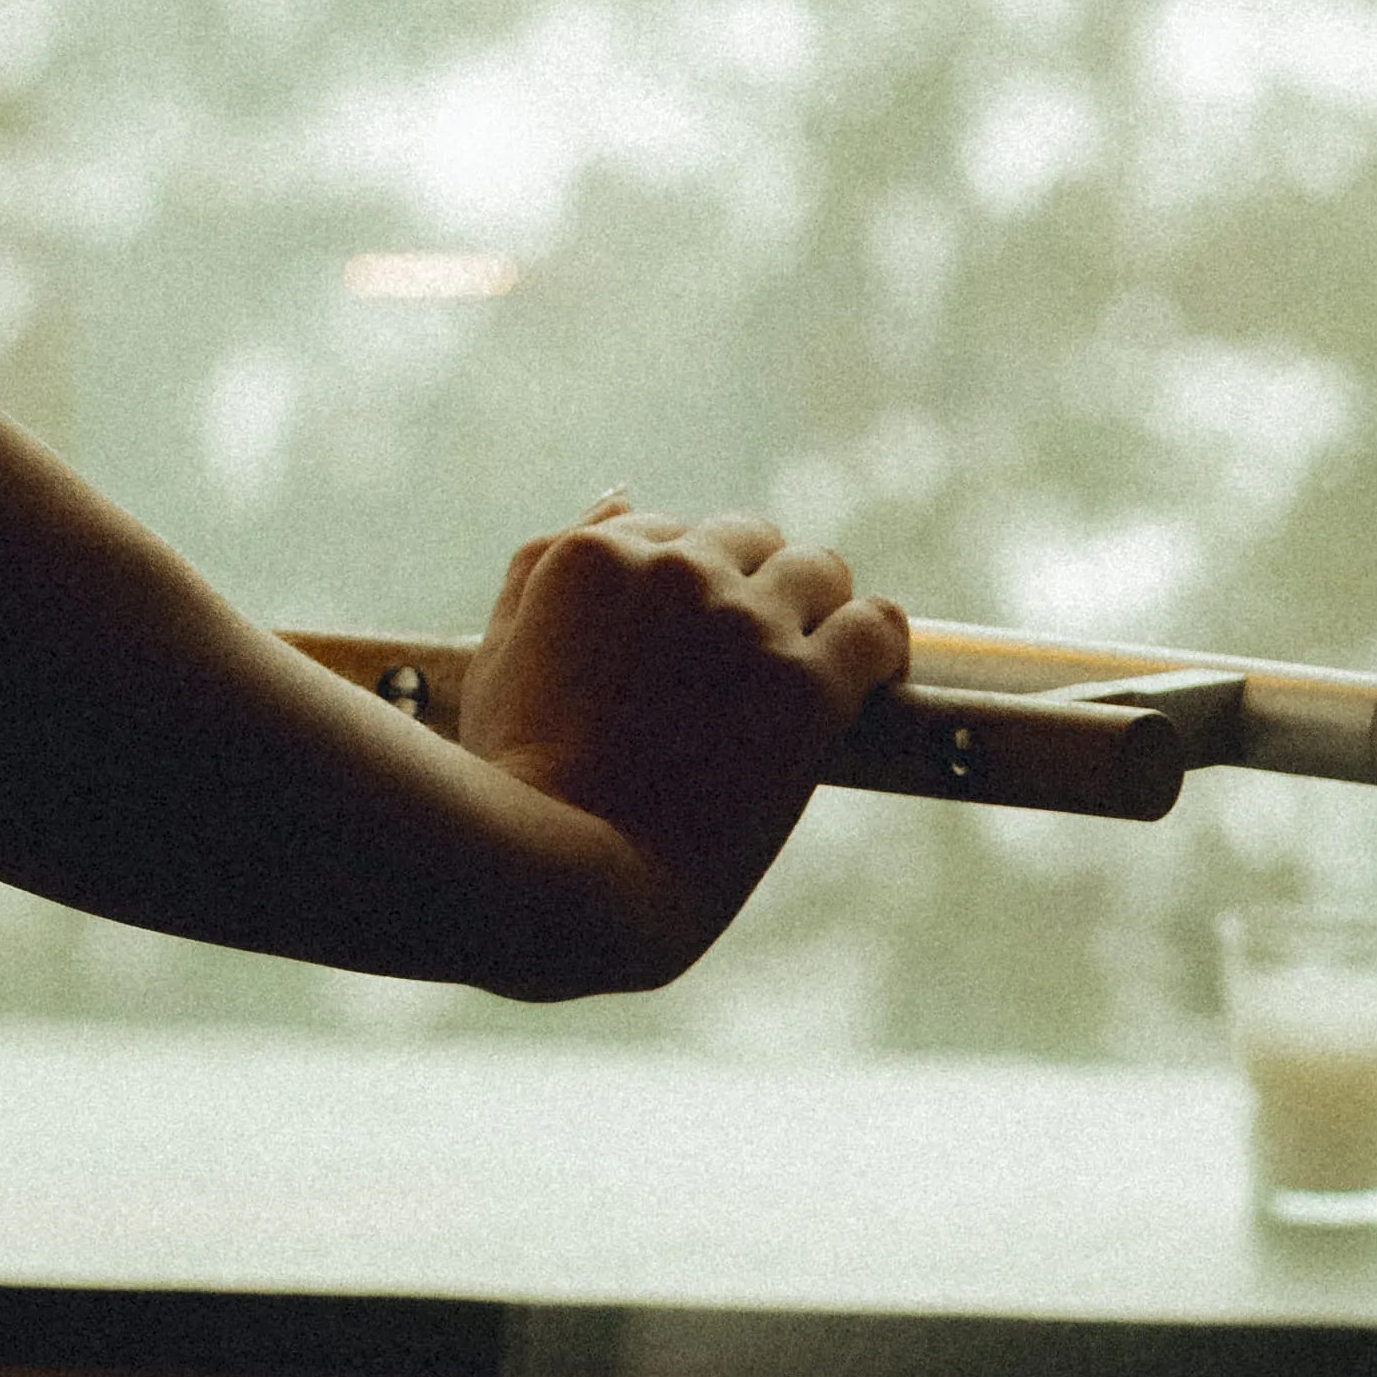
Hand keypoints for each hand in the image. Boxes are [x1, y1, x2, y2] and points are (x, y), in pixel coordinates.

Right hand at [454, 497, 908, 993]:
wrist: (572, 880)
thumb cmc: (516, 785)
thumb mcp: (499, 658)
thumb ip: (543, 569)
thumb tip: (621, 496)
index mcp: (594, 558)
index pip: (668, 532)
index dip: (683, 591)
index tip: (690, 645)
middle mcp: (675, 570)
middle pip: (747, 538)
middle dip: (750, 586)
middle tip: (748, 661)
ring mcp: (745, 624)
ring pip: (818, 569)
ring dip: (814, 609)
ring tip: (807, 668)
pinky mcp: (806, 685)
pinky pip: (875, 627)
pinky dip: (877, 645)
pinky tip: (868, 677)